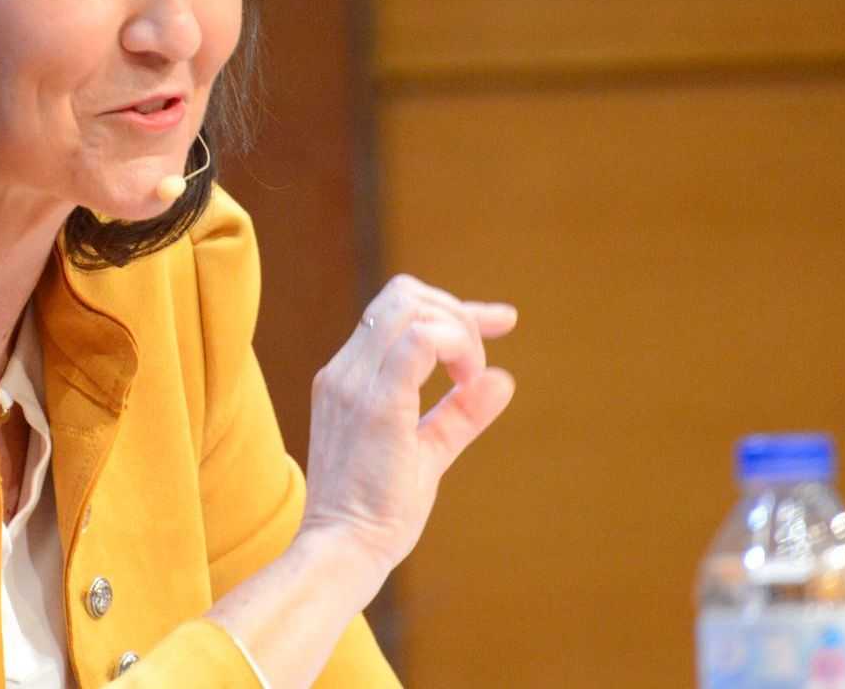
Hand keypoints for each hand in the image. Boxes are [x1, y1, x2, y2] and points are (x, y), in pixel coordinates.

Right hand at [299, 274, 517, 569]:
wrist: (341, 550)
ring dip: (457, 331)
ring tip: (470, 380)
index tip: (501, 322)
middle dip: (457, 313)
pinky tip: (467, 381)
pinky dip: (454, 346)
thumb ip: (460, 415)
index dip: (452, 307)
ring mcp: (355, 383)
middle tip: (478, 365)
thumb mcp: (427, 452)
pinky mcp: (375, 404)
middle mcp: (345, 370)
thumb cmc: (377, 513)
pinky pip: (419, 342)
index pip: (397, 309)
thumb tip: (503, 379)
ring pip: (411, 307)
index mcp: (348, 378)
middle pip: (404, 294)